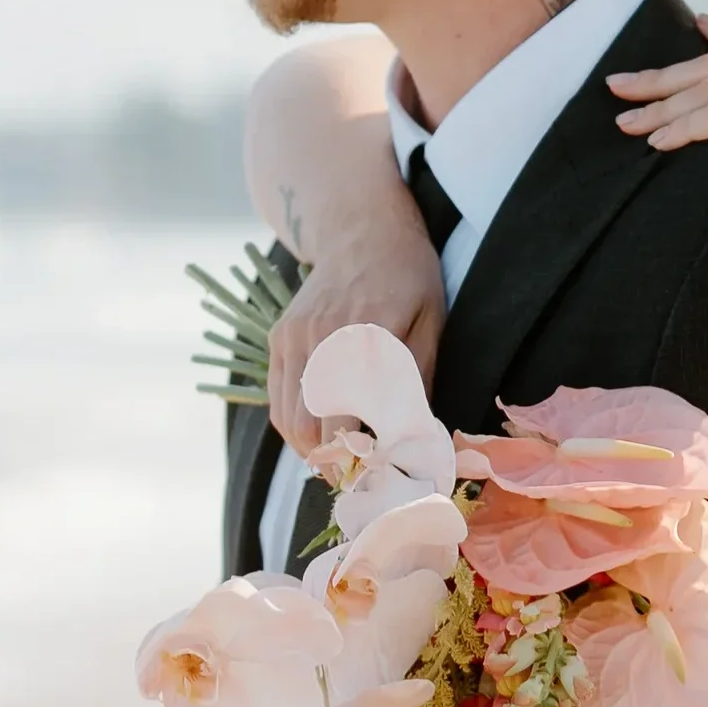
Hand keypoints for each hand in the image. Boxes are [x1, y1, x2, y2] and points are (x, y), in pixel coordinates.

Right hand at [267, 209, 446, 457]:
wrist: (358, 225)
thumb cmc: (407, 274)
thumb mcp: (429, 321)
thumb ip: (416, 379)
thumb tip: (413, 438)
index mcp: (365, 338)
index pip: (353, 421)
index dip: (365, 460)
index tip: (386, 479)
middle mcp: (321, 341)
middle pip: (312, 431)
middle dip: (336, 465)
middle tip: (365, 481)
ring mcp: (292, 340)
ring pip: (289, 421)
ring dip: (313, 452)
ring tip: (344, 463)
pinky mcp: (279, 339)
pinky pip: (278, 399)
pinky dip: (296, 427)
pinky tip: (322, 436)